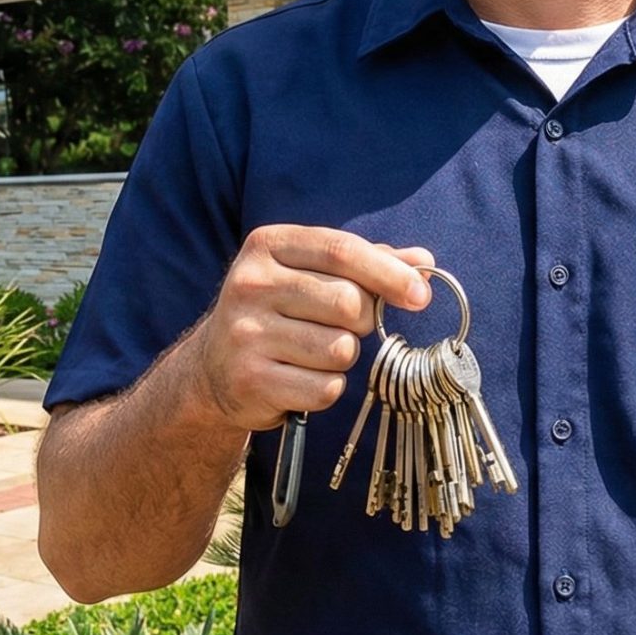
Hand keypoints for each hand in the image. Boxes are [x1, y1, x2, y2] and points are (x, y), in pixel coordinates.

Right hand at [177, 226, 432, 431]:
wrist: (212, 367)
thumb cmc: (278, 311)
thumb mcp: (309, 273)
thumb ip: (365, 263)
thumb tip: (422, 261)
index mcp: (267, 246)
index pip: (342, 251)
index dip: (390, 273)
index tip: (421, 295)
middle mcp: (249, 284)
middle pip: (348, 303)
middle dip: (363, 321)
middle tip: (343, 327)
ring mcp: (246, 334)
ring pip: (340, 349)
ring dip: (342, 357)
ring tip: (313, 353)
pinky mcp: (250, 381)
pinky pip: (326, 388)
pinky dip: (327, 388)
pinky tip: (301, 379)